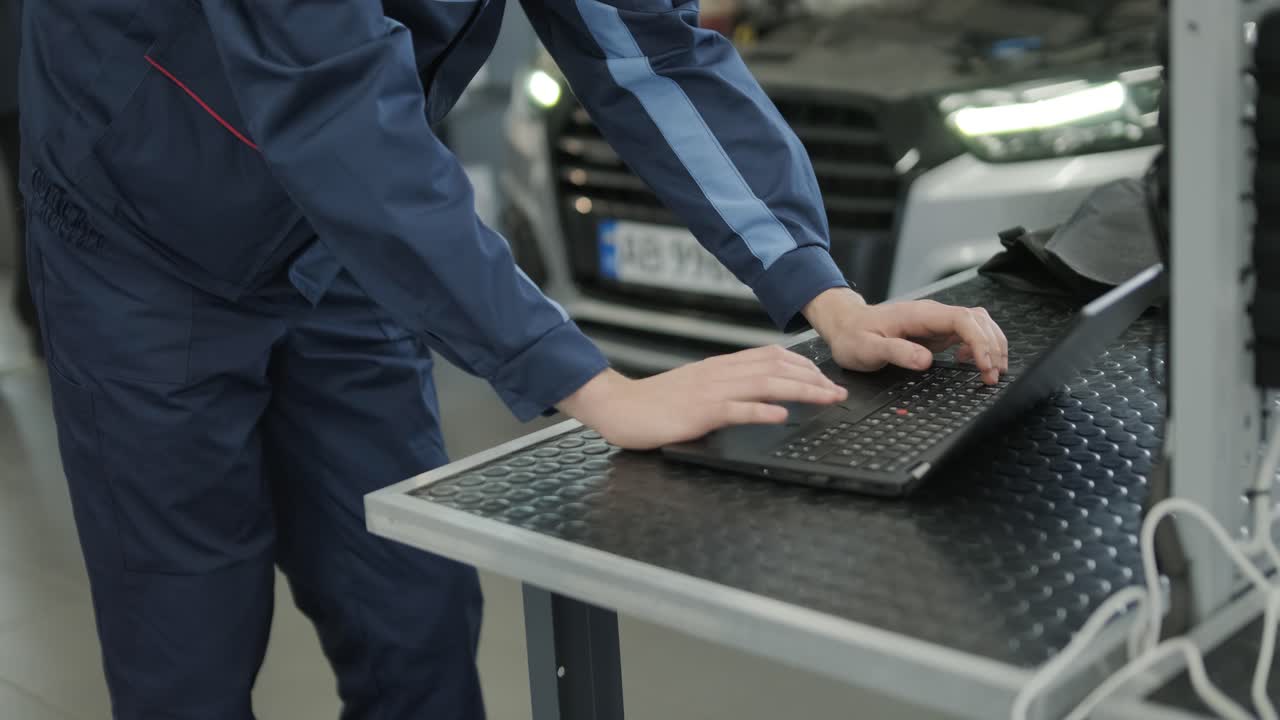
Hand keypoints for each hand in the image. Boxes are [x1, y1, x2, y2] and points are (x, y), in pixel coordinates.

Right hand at [557, 346, 847, 449]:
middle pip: (775, 367)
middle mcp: (719, 373)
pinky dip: (762, 411)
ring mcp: (709, 392)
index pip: (769, 356)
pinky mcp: (699, 413)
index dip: (802, 364)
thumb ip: (723, 388)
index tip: (824, 376)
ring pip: (764, 384)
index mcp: (719, 367)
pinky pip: (736, 410)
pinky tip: (782, 415)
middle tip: (838, 391)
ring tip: (826, 398)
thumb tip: (755, 396)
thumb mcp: (695, 388)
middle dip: (813, 378)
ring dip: (801, 390)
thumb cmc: (654, 403)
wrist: (617, 406)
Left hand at [803, 288, 1008, 384]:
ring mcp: (936, 322)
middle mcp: (932, 314)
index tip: (984, 365)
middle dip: (992, 346)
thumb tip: (925, 361)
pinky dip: (980, 347)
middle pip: (978, 320)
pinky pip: (968, 334)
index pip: (963, 319)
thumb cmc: (854, 336)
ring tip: (992, 372)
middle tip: (992, 376)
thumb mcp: (868, 348)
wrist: (845, 326)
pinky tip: (973, 363)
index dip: (980, 341)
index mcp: (919, 314)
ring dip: (991, 346)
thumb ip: (896, 352)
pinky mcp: (937, 332)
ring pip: (978, 325)